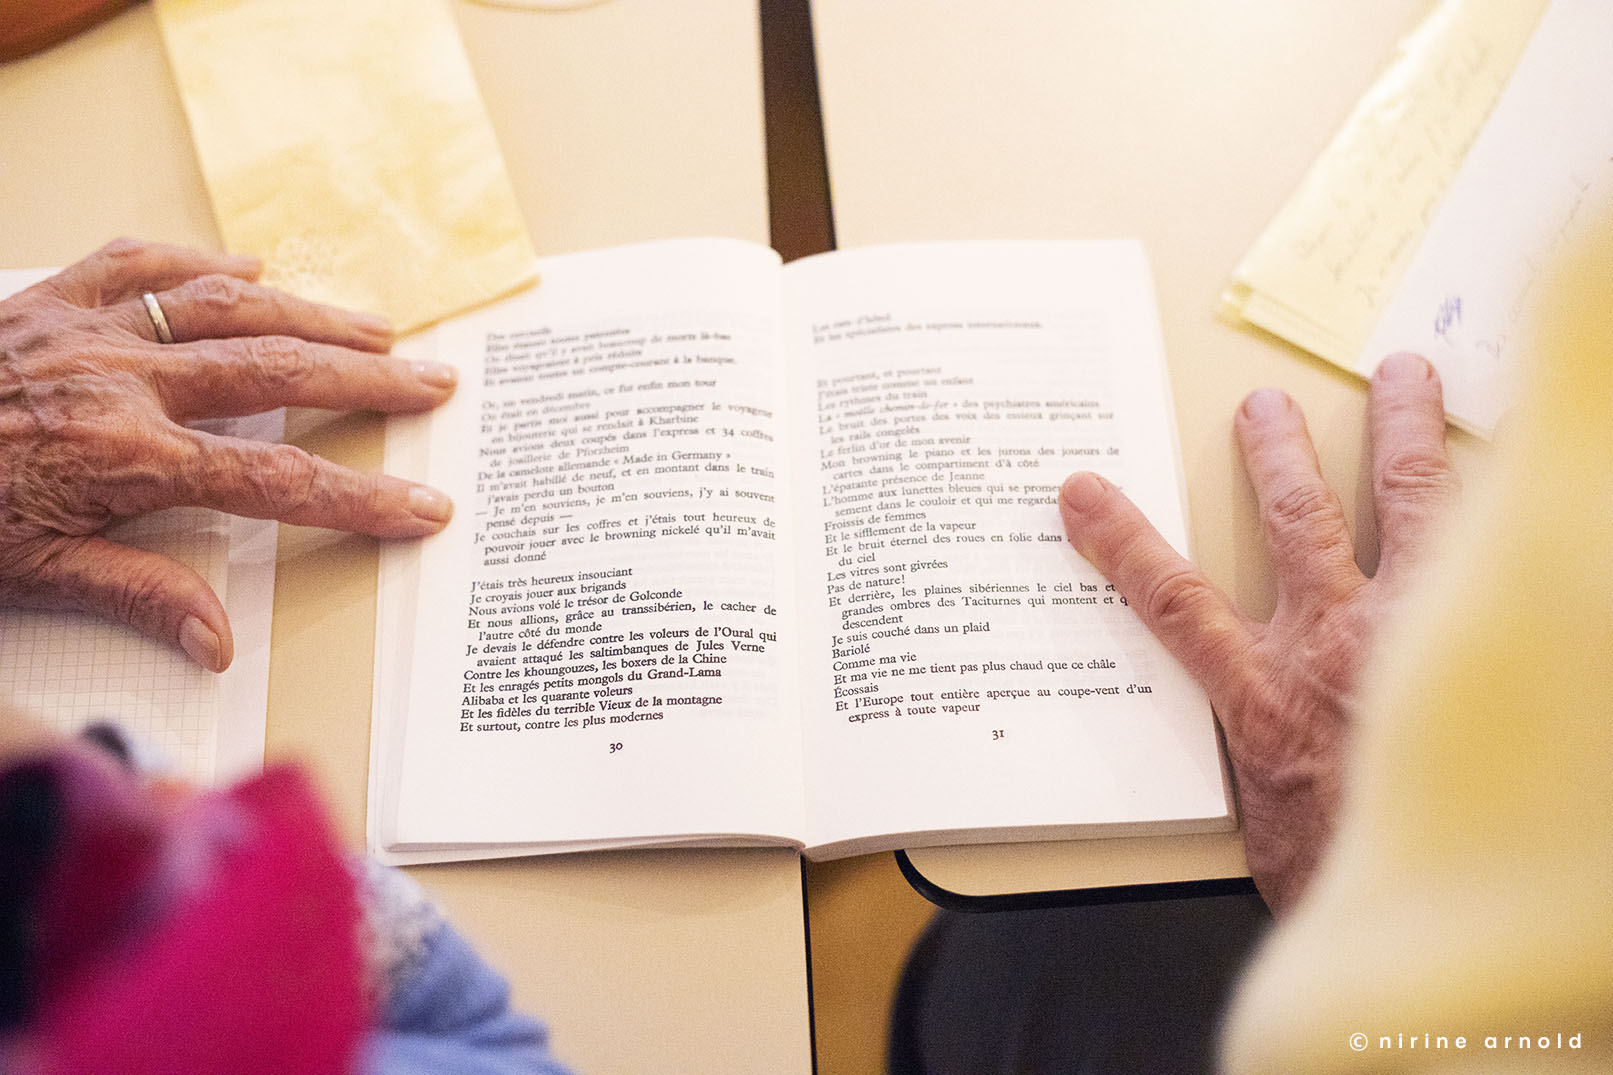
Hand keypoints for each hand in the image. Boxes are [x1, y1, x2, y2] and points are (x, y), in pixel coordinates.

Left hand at [0, 239, 458, 670]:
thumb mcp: (29, 574)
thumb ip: (135, 596)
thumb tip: (218, 641)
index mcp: (128, 461)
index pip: (279, 484)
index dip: (363, 498)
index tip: (424, 506)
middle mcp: (126, 384)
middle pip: (280, 376)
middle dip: (371, 380)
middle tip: (436, 382)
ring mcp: (92, 330)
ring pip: (230, 307)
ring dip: (315, 315)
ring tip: (380, 325)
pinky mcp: (54, 297)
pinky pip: (144, 262)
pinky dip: (205, 262)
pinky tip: (252, 266)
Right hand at [1058, 354, 1456, 913]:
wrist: (1441, 910)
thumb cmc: (1349, 881)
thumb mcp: (1270, 834)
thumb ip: (1258, 771)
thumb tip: (1256, 756)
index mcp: (1268, 700)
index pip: (1174, 602)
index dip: (1124, 542)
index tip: (1083, 494)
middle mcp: (1339, 648)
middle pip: (1300, 524)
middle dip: (1280, 458)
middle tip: (1267, 407)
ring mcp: (1425, 635)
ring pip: (1415, 508)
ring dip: (1407, 436)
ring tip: (1408, 378)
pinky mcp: (1488, 641)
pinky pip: (1501, 553)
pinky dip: (1511, 509)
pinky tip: (1522, 475)